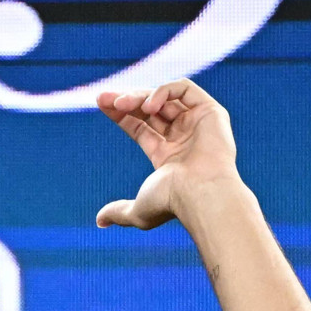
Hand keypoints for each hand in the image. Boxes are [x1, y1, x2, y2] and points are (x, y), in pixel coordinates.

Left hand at [93, 79, 240, 230]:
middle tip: (105, 99)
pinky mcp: (211, 112)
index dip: (120, 114)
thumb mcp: (138, 210)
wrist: (200, 193)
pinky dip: (163, 91)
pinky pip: (184, 88)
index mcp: (168, 157)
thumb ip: (119, 212)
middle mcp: (183, 138)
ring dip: (139, 96)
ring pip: (165, 97)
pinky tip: (149, 106)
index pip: (141, 127)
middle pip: (150, 109)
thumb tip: (99, 221)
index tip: (100, 102)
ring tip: (122, 104)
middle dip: (126, 101)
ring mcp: (198, 124)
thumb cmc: (171, 203)